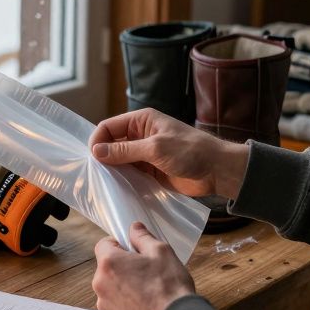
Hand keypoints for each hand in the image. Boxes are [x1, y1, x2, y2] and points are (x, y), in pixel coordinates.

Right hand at [89, 108, 248, 199]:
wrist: (217, 170)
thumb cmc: (189, 151)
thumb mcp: (155, 148)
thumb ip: (125, 150)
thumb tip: (96, 151)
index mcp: (141, 121)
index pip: (109, 127)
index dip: (98, 140)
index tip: (92, 159)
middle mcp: (140, 135)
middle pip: (111, 144)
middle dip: (103, 157)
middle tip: (95, 174)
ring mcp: (144, 154)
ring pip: (119, 160)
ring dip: (112, 170)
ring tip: (104, 183)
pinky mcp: (149, 170)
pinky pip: (129, 173)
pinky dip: (122, 180)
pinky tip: (117, 189)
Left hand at [92, 222, 195, 309]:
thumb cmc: (169, 286)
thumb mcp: (161, 252)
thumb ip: (143, 237)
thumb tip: (134, 228)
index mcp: (109, 263)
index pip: (103, 244)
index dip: (118, 244)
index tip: (132, 249)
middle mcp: (100, 284)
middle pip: (106, 267)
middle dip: (122, 266)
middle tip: (145, 270)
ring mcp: (104, 304)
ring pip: (110, 286)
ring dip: (122, 285)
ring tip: (146, 290)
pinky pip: (114, 304)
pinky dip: (125, 302)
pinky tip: (143, 305)